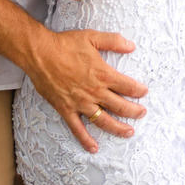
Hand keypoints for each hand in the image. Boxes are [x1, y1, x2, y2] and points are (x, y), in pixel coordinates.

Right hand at [26, 28, 147, 152]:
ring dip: (118, 128)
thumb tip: (131, 46)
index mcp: (102, 74)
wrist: (40, 54)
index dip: (138, 90)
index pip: (127, 86)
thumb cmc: (65, 44)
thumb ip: (113, 41)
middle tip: (142, 114)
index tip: (144, 92)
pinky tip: (94, 148)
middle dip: (134, 111)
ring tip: (129, 132)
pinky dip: (86, 140)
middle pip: (120, 106)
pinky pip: (77, 128)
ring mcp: (80, 103)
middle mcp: (94, 91)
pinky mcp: (66, 109)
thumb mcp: (92, 37)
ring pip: (103, 120)